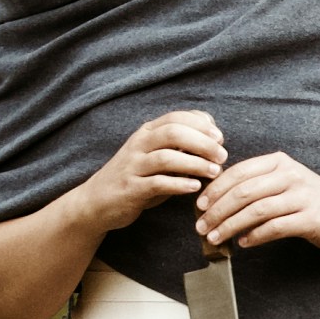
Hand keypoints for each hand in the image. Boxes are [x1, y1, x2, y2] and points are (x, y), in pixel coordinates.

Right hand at [75, 110, 224, 231]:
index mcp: (146, 133)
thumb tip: (214, 136)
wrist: (97, 201)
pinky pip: (157, 183)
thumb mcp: (156, 156)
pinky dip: (179, 184)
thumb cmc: (136, 177)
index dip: (200, 124)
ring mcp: (133, 166)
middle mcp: (138, 145)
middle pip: (173, 132)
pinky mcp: (131, 189)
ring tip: (215, 172)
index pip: (176, 117)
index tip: (220, 137)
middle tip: (222, 155)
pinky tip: (195, 187)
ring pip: (166, 158)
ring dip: (195, 164)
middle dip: (202, 142)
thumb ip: (180, 146)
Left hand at [193, 149, 319, 252]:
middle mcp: (290, 175)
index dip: (216, 189)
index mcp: (279, 162)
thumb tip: (217, 201)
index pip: (239, 172)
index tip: (199, 205)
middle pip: (243, 192)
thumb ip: (256, 186)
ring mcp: (301, 196)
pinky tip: (243, 243)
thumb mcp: (285, 183)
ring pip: (256, 211)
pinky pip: (275, 228)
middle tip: (201, 226)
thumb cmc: (311, 200)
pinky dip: (255, 236)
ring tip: (215, 238)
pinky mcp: (309, 218)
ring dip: (230, 226)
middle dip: (217, 211)